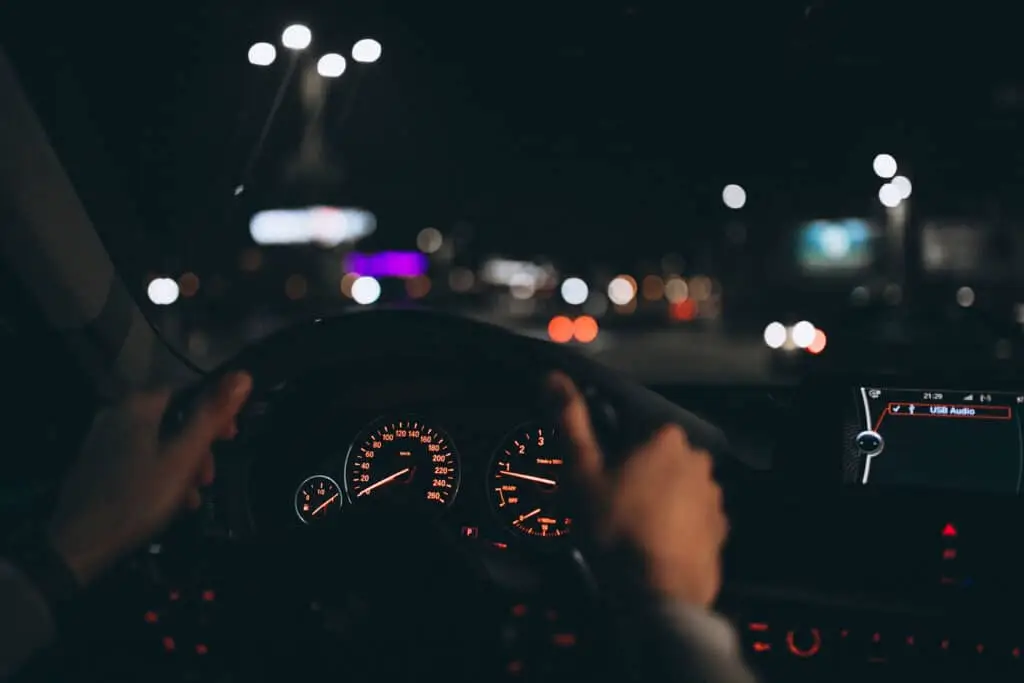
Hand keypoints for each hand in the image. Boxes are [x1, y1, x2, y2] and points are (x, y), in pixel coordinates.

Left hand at [47, 372, 251, 583]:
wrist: (80, 543)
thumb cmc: (139, 497)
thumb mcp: (184, 457)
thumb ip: (212, 415)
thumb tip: (243, 375)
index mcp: (138, 405)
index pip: (187, 388)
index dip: (215, 409)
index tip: (231, 436)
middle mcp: (116, 413)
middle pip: (172, 418)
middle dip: (198, 445)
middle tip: (210, 476)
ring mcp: (102, 440)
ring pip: (156, 441)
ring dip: (181, 464)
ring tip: (193, 496)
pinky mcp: (95, 465)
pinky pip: (137, 458)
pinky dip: (158, 473)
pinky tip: (169, 501)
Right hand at [548, 372, 727, 607]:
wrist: (657, 594)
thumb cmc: (615, 529)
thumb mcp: (580, 473)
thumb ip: (569, 422)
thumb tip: (554, 377)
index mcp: (664, 438)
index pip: (634, 428)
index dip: (611, 450)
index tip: (598, 473)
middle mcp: (697, 460)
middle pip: (656, 458)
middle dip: (634, 475)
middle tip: (608, 503)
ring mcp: (712, 496)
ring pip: (675, 487)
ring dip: (656, 500)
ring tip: (629, 528)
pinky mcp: (719, 530)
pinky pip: (691, 518)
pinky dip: (674, 526)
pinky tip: (651, 544)